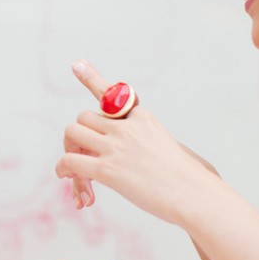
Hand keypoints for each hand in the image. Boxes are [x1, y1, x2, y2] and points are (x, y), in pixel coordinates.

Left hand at [55, 60, 220, 223]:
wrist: (196, 194)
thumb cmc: (189, 179)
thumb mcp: (172, 148)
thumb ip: (151, 145)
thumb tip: (149, 157)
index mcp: (143, 118)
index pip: (112, 93)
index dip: (91, 78)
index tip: (76, 65)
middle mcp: (127, 127)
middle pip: (84, 117)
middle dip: (79, 135)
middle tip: (83, 154)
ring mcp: (116, 146)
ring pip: (73, 133)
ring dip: (69, 149)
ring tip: (75, 169)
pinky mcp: (108, 169)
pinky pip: (70, 161)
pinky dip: (62, 168)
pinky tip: (67, 176)